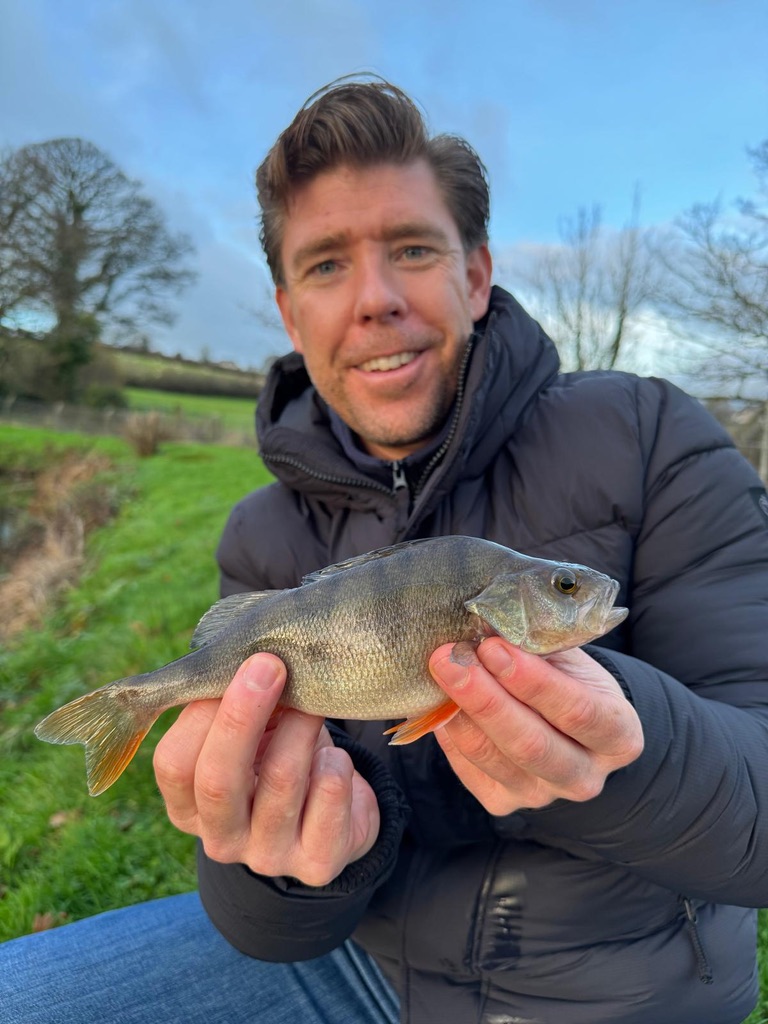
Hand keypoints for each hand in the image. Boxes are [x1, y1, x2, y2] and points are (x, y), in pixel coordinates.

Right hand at [153, 654, 379, 886]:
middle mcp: (220, 838)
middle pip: (217, 780)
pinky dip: (335, 766)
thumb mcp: (250, 732)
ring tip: (314, 702)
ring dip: (300, 728)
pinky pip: (328, 801)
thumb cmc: (279, 755)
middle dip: (242, 716)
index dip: (200, 713)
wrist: (335, 812)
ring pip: (280, 781)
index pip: (173, 764)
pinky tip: (334, 757)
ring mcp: (267, 856)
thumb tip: (245, 657)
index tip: (234, 664)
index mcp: (189, 806)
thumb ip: (235, 703)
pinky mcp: (317, 863)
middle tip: (270, 664)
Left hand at [428, 638, 643, 815]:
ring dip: (459, 711)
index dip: (533, 681)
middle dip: (485, 698)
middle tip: (450, 659)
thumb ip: (536, 648)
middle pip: (531, 744)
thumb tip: (485, 627)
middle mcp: (585, 777)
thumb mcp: (567, 658)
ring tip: (441, 671)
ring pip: (493, 758)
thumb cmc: (567, 679)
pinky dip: (449, 731)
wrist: (563, 721)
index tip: (493, 647)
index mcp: (618, 736)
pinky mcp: (503, 802)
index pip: (578, 712)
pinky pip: (468, 767)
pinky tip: (441, 700)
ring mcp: (543, 796)